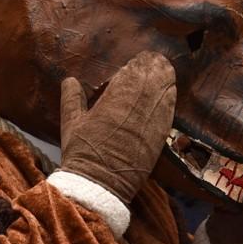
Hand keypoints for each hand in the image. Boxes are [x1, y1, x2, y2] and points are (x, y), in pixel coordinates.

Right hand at [57, 52, 177, 207]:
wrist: (99, 184)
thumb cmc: (82, 153)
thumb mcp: (71, 123)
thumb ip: (72, 98)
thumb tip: (70, 80)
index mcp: (113, 102)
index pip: (131, 75)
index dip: (138, 65)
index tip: (140, 59)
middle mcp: (135, 109)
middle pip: (150, 81)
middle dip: (154, 68)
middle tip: (156, 60)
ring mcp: (149, 124)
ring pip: (163, 94)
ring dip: (165, 80)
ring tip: (166, 70)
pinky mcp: (158, 139)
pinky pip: (169, 114)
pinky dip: (170, 100)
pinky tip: (172, 92)